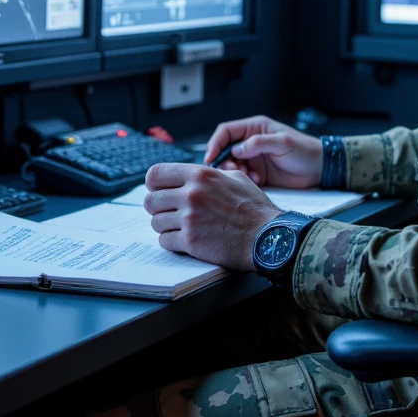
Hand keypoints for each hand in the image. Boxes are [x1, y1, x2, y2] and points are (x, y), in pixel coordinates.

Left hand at [144, 162, 280, 270]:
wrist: (266, 236)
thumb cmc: (254, 208)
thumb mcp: (235, 177)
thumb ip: (209, 174)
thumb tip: (191, 174)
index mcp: (200, 175)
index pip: (155, 174)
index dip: (154, 184)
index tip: (160, 191)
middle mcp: (191, 194)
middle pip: (151, 200)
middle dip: (158, 207)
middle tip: (169, 212)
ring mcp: (189, 218)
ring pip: (156, 222)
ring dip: (166, 226)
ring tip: (181, 227)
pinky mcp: (191, 241)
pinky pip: (164, 241)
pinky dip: (172, 242)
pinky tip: (186, 239)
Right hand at [202, 114, 321, 188]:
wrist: (320, 170)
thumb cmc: (305, 150)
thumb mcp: (283, 143)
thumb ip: (259, 143)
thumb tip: (236, 149)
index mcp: (254, 128)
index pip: (226, 131)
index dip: (215, 143)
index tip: (210, 158)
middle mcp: (251, 142)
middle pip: (225, 149)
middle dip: (224, 161)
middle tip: (233, 170)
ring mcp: (253, 158)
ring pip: (232, 164)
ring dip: (235, 172)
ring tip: (248, 177)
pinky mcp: (257, 173)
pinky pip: (242, 177)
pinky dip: (244, 180)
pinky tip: (257, 181)